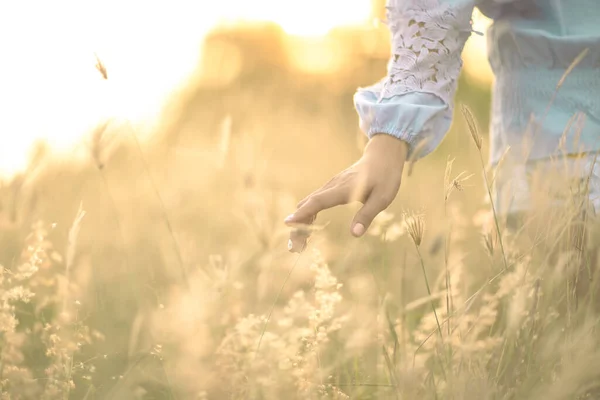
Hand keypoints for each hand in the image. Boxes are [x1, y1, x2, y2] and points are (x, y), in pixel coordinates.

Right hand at [284, 134, 408, 252]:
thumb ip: (367, 215)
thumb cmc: (385, 177)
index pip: (319, 201)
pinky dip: (307, 215)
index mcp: (344, 189)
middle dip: (298, 225)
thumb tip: (354, 234)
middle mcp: (333, 186)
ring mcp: (330, 186)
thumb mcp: (383, 198)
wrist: (382, 157)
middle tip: (294, 248)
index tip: (288, 222)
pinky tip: (306, 227)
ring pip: (309, 203)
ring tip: (297, 244)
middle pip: (308, 204)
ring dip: (301, 222)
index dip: (303, 212)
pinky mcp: (331, 188)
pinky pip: (314, 201)